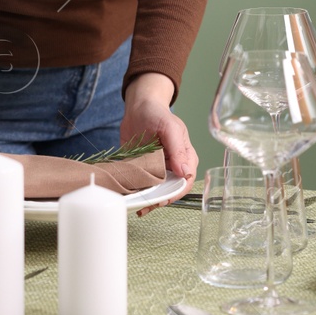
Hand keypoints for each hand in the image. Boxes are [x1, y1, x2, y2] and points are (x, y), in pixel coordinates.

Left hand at [120, 72, 196, 215]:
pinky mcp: (144, 169)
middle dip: (159, 201)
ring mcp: (159, 169)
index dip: (174, 193)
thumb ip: (178, 149)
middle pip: (171, 190)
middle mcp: (174, 167)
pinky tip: (129, 196)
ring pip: (157, 190)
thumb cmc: (158, 114)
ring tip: (136, 205)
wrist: (139, 108)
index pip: (185, 182)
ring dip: (147, 199)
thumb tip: (185, 173)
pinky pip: (143, 184)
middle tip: (145, 206)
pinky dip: (137, 191)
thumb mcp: (170, 128)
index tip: (161, 199)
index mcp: (185, 158)